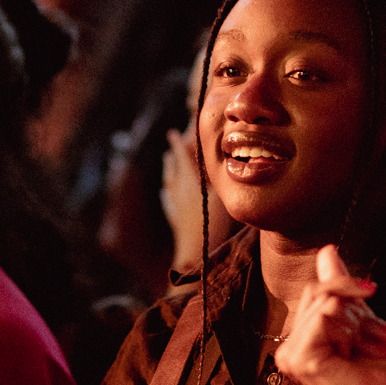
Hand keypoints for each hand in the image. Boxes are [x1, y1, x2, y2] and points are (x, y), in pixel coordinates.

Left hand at [162, 126, 205, 272]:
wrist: (196, 252)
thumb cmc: (212, 223)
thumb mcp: (221, 195)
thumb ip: (219, 176)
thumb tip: (219, 156)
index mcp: (189, 183)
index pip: (181, 158)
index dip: (178, 144)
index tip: (172, 132)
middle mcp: (179, 191)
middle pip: (174, 169)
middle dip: (174, 155)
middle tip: (172, 145)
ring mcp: (175, 205)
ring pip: (169, 183)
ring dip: (168, 170)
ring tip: (167, 162)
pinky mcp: (174, 218)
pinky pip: (167, 200)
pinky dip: (166, 192)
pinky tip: (165, 192)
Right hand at [274, 244, 385, 384]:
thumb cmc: (379, 368)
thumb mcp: (360, 318)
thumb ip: (339, 289)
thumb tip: (326, 250)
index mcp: (300, 338)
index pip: (317, 289)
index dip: (350, 292)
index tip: (377, 305)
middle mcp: (289, 346)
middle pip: (319, 290)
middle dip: (356, 308)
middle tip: (379, 336)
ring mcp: (291, 354)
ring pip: (325, 302)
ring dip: (357, 322)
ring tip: (371, 346)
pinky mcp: (301, 359)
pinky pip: (325, 316)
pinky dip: (349, 329)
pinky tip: (354, 353)